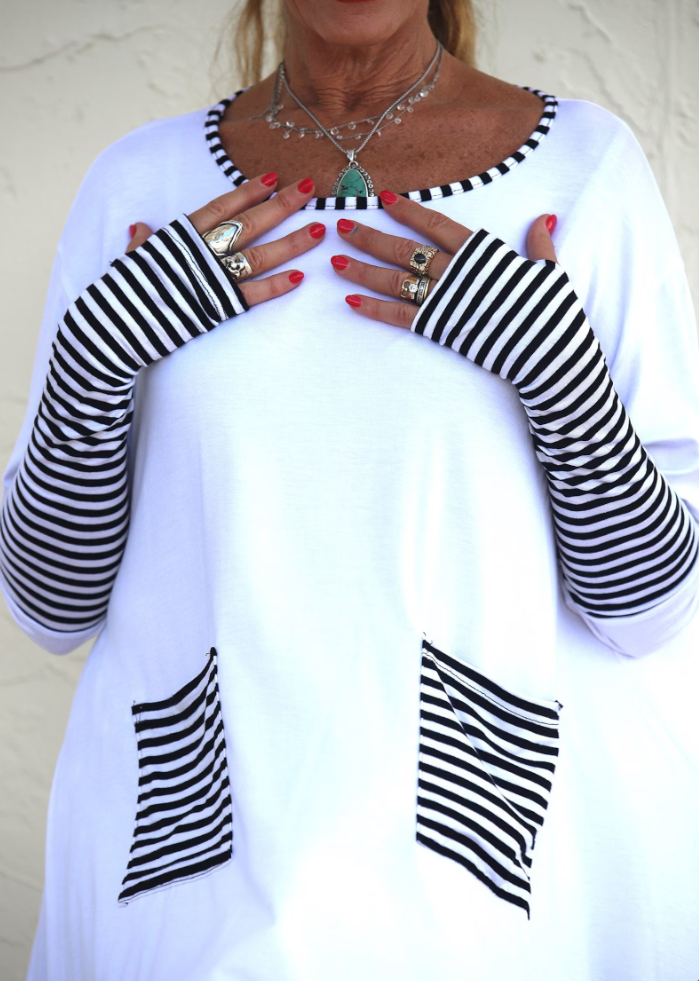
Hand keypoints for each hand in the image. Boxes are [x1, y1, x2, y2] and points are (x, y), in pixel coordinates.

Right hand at [126, 173, 325, 303]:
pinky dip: (278, 285)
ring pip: (262, 255)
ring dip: (293, 242)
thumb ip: (142, 243)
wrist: (117, 326)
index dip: (248, 191)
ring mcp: (214, 278)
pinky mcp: (220, 306)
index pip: (222, 206)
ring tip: (319, 229)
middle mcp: (203, 251)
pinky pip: (255, 294)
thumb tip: (141, 228)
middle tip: (309, 189)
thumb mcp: (131, 259)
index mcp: (182, 235)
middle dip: (282, 205)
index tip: (272, 177)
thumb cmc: (122, 292)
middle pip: (250, 223)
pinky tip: (301, 276)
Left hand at [330, 191, 557, 326]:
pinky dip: (372, 308)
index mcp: (480, 252)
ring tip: (335, 260)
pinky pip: (397, 315)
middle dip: (370, 236)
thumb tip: (543, 219)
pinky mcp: (437, 327)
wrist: (547, 351)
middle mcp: (455, 270)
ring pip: (393, 279)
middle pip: (404, 249)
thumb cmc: (552, 312)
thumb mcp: (549, 271)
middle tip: (342, 226)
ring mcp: (443, 299)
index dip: (408, 210)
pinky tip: (349, 301)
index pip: (436, 224)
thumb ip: (540, 244)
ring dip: (362, 269)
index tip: (384, 198)